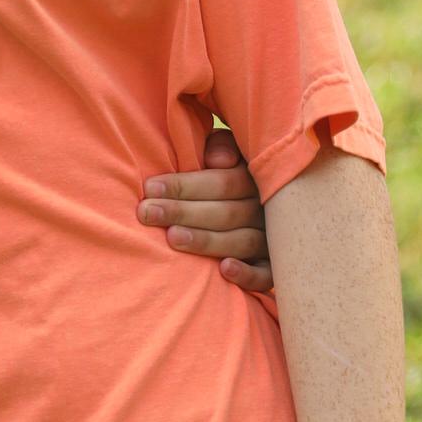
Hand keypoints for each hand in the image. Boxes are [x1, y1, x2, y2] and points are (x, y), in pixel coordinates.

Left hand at [137, 127, 272, 293]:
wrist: (261, 207)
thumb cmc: (228, 174)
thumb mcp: (228, 151)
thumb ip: (221, 147)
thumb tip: (215, 160)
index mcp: (255, 179)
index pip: (222, 182)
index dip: (185, 186)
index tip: (150, 188)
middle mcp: (267, 210)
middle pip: (226, 213)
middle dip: (183, 212)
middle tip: (147, 213)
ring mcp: (273, 240)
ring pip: (243, 241)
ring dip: (207, 241)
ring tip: (173, 238)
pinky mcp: (274, 268)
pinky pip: (266, 275)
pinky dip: (248, 273)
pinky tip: (224, 269)